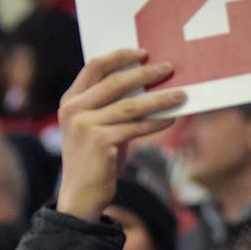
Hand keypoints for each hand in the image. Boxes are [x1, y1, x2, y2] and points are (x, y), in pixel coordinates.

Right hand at [55, 49, 185, 220]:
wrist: (80, 197)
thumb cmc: (94, 160)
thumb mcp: (94, 127)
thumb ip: (109, 105)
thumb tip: (145, 84)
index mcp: (70, 101)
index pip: (94, 66)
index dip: (119, 56)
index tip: (143, 53)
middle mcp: (73, 110)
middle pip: (115, 82)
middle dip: (145, 73)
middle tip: (169, 68)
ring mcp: (85, 126)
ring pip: (131, 106)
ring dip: (159, 99)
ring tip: (181, 95)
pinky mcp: (100, 143)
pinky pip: (136, 127)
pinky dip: (156, 123)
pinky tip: (172, 118)